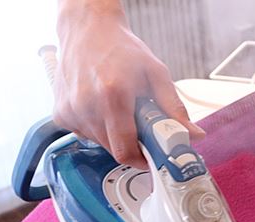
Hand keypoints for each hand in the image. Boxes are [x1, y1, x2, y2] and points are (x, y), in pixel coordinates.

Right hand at [54, 7, 204, 167]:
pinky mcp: (61, 114)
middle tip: (138, 124)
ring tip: (118, 108)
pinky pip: (85, 135)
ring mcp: (71, 111)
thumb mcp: (156, 73)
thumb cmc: (120, 49)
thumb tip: (193, 134)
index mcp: (113, 94)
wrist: (87, 30)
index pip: (125, 150)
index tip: (151, 157)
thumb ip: (174, 108)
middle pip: (114, 150)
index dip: (141, 159)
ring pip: (100, 144)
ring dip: (113, 135)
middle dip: (130, 144)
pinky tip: (99, 106)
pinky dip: (96, 127)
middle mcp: (87, 105)